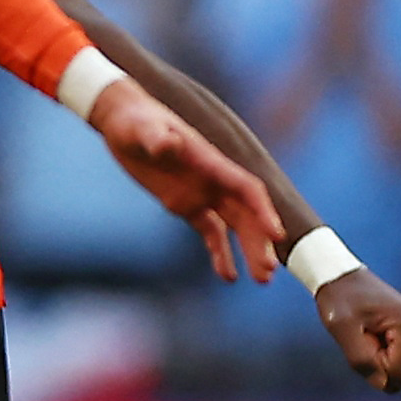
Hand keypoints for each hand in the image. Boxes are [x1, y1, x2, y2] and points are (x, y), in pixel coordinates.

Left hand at [87, 81, 278, 280]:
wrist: (123, 121)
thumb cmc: (134, 120)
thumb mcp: (142, 129)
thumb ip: (157, 138)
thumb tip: (169, 143)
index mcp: (211, 162)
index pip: (247, 190)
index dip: (264, 212)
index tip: (277, 235)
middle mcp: (213, 180)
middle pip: (246, 215)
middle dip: (258, 242)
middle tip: (266, 274)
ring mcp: (202, 192)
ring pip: (234, 225)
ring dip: (248, 250)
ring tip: (260, 280)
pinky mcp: (185, 203)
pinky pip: (209, 231)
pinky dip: (219, 252)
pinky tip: (227, 276)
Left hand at [316, 267, 400, 392]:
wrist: (343, 278)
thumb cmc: (340, 299)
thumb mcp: (341, 327)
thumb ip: (360, 358)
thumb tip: (382, 385)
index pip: (395, 374)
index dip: (371, 365)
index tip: (362, 336)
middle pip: (399, 373)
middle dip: (376, 361)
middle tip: (363, 333)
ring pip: (397, 369)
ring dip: (377, 356)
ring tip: (367, 330)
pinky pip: (397, 360)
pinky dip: (380, 351)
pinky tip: (373, 330)